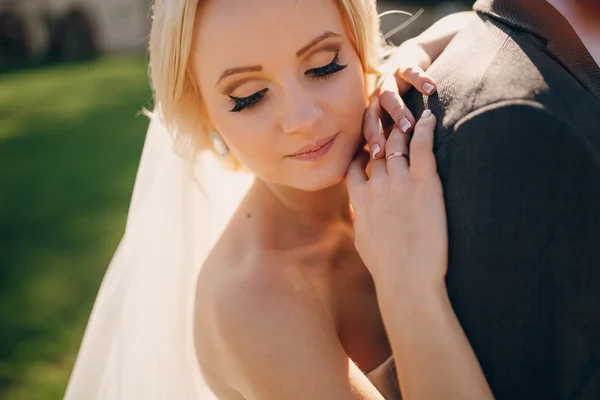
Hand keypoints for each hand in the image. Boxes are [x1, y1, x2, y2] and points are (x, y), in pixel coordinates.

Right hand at [346, 110, 447, 291]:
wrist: (406, 279)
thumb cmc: (386, 268)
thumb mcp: (364, 242)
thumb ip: (362, 221)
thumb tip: (362, 217)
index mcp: (361, 199)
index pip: (355, 165)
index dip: (361, 151)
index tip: (369, 145)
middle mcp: (376, 186)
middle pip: (378, 149)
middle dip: (383, 133)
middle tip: (393, 120)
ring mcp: (399, 183)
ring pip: (398, 143)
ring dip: (404, 127)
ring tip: (411, 115)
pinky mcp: (423, 184)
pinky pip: (422, 147)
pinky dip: (426, 129)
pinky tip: (430, 116)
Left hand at [363, 40, 437, 159]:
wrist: (414, 64)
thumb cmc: (411, 104)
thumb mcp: (402, 125)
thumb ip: (400, 145)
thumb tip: (405, 176)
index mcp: (375, 117)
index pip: (368, 134)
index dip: (371, 145)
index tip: (377, 159)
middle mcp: (377, 101)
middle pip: (371, 117)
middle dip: (378, 133)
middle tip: (387, 149)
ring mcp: (389, 83)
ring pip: (387, 96)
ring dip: (397, 111)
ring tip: (411, 126)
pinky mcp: (403, 66)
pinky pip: (409, 72)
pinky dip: (420, 79)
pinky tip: (432, 89)